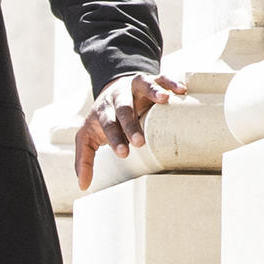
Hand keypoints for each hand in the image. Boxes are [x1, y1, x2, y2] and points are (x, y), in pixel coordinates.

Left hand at [73, 72, 186, 190]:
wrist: (110, 90)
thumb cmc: (103, 119)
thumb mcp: (89, 137)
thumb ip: (84, 159)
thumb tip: (83, 185)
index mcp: (103, 112)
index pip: (107, 125)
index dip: (114, 138)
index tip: (123, 153)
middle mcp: (117, 97)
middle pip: (123, 108)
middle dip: (131, 124)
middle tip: (139, 141)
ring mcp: (133, 87)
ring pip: (141, 85)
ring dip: (152, 91)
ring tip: (164, 99)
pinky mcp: (149, 80)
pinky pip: (160, 78)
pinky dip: (169, 82)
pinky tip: (181, 90)